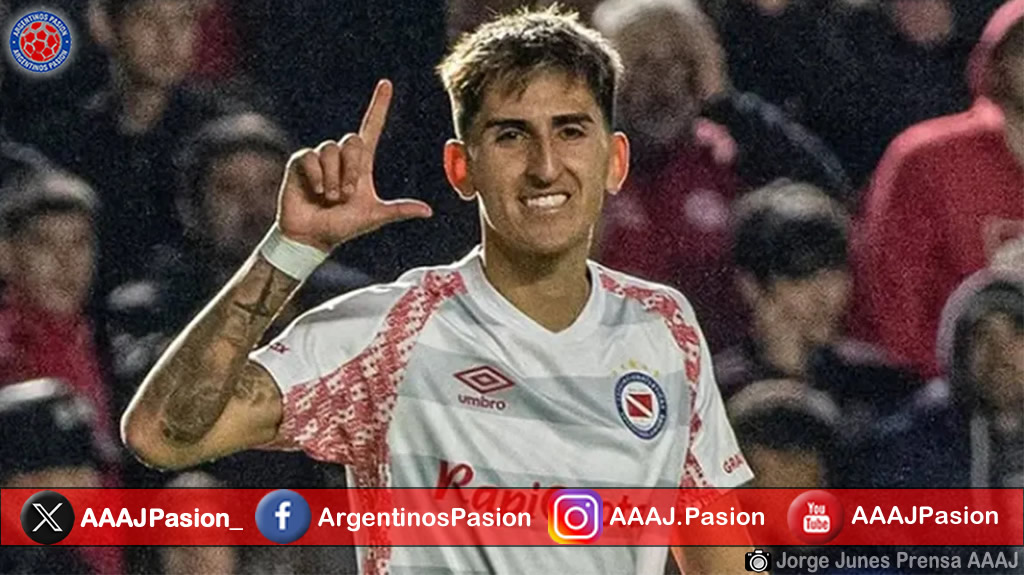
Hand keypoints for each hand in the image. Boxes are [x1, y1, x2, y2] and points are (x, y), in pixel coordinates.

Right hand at [276, 80, 432, 251]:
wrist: (312, 236)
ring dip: (333, 178)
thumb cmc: (342, 226)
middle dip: (351, 170)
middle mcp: (341, 156)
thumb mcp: (373, 216)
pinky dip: (316, 177)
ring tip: (329, 197)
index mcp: (361, 163)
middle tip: (344, 195)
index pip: (371, 127)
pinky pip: (311, 158)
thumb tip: (428, 211)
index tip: (387, 83)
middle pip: (352, 140)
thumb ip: (398, 210)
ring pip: (331, 150)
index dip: (379, 106)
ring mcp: (320, 158)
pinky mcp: (300, 162)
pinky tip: (315, 191)